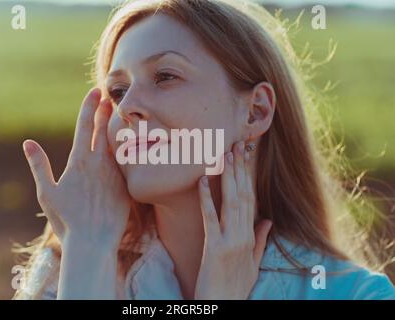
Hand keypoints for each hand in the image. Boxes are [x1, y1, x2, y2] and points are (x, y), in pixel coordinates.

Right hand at [22, 88, 130, 249]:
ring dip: (115, 126)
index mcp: (79, 160)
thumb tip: (28, 143)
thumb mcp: (48, 192)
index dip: (88, 106)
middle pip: (102, 129)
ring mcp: (114, 173)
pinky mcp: (125, 185)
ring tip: (117, 113)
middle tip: (108, 95)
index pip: (84, 125)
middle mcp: (99, 163)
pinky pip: (125, 162)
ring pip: (117, 143)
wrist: (93, 240)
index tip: (93, 91)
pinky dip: (126, 149)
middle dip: (104, 110)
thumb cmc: (66, 219)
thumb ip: (39, 165)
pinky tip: (129, 143)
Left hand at [195, 141, 272, 298]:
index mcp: (250, 236)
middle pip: (243, 196)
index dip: (248, 177)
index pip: (251, 200)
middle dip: (240, 170)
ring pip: (231, 203)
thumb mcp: (253, 263)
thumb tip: (268, 220)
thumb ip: (260, 240)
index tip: (246, 157)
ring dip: (227, 177)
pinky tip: (201, 181)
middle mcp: (243, 235)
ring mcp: (230, 241)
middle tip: (237, 144)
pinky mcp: (214, 248)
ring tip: (225, 155)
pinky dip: (206, 199)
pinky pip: (210, 219)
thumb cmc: (236, 286)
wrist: (224, 305)